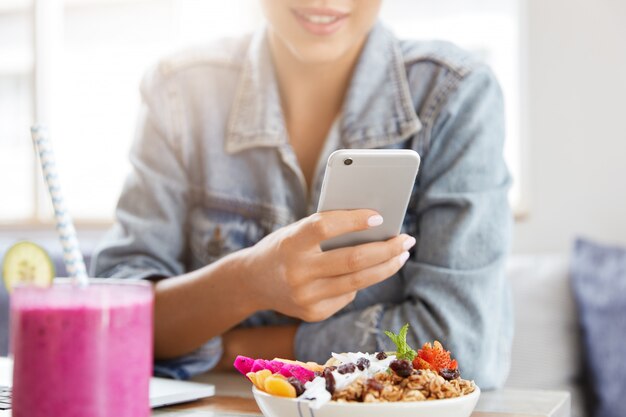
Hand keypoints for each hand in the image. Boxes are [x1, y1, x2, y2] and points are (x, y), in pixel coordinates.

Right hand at [239, 209, 414, 321]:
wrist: (253, 281)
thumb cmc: (284, 247)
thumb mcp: (297, 231)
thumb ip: (328, 229)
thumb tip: (376, 228)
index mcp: (290, 243)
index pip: (325, 227)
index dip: (353, 220)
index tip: (380, 216)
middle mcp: (297, 273)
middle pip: (352, 260)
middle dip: (386, 249)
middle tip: (407, 239)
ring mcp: (305, 297)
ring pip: (358, 282)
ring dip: (386, 267)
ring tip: (402, 255)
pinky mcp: (312, 314)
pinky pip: (348, 295)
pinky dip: (360, 281)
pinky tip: (367, 272)